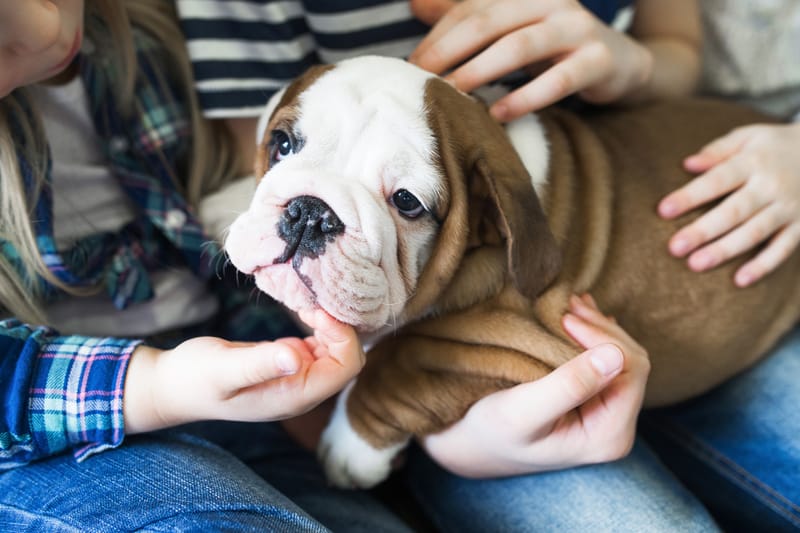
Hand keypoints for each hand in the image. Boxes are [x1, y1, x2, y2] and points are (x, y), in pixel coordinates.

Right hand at [124, 310, 363, 432]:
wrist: (173, 386)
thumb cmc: (194, 377)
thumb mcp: (224, 368)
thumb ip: (260, 364)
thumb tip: (297, 357)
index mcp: (294, 397)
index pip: (345, 368)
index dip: (342, 337)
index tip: (316, 312)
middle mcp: (302, 392)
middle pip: (348, 359)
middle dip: (339, 329)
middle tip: (311, 304)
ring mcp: (297, 379)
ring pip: (337, 351)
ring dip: (329, 326)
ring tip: (305, 304)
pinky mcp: (289, 365)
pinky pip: (320, 346)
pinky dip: (318, 327)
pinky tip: (301, 312)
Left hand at [408, 0, 653, 120]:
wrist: (621, 62)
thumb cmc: (553, 46)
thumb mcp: (511, 26)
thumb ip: (468, 14)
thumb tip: (414, 3)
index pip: (471, 9)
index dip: (438, 36)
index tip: (411, 65)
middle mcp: (551, 2)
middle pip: (488, 21)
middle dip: (449, 51)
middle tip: (422, 81)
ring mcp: (577, 28)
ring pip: (520, 46)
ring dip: (480, 71)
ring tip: (453, 94)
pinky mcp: (598, 60)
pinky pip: (559, 79)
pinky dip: (527, 97)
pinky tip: (500, 113)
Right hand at [421, 294, 649, 477]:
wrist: (472, 444)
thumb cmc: (491, 431)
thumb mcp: (523, 410)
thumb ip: (569, 385)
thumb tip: (615, 354)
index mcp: (609, 434)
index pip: (631, 370)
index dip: (604, 337)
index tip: (564, 319)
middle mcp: (616, 426)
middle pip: (631, 361)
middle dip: (601, 329)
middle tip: (566, 304)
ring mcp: (607, 414)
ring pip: (620, 356)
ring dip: (596, 328)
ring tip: (568, 306)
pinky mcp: (594, 401)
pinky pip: (606, 360)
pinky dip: (591, 335)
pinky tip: (573, 319)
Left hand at [659, 123, 799, 286]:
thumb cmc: (777, 146)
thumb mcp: (750, 136)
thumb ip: (719, 150)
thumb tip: (687, 164)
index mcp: (754, 162)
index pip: (717, 180)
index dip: (690, 196)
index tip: (663, 210)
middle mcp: (771, 187)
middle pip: (733, 211)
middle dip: (703, 230)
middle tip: (674, 248)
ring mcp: (789, 208)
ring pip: (755, 233)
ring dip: (725, 250)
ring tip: (696, 265)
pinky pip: (783, 249)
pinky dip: (763, 265)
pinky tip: (740, 281)